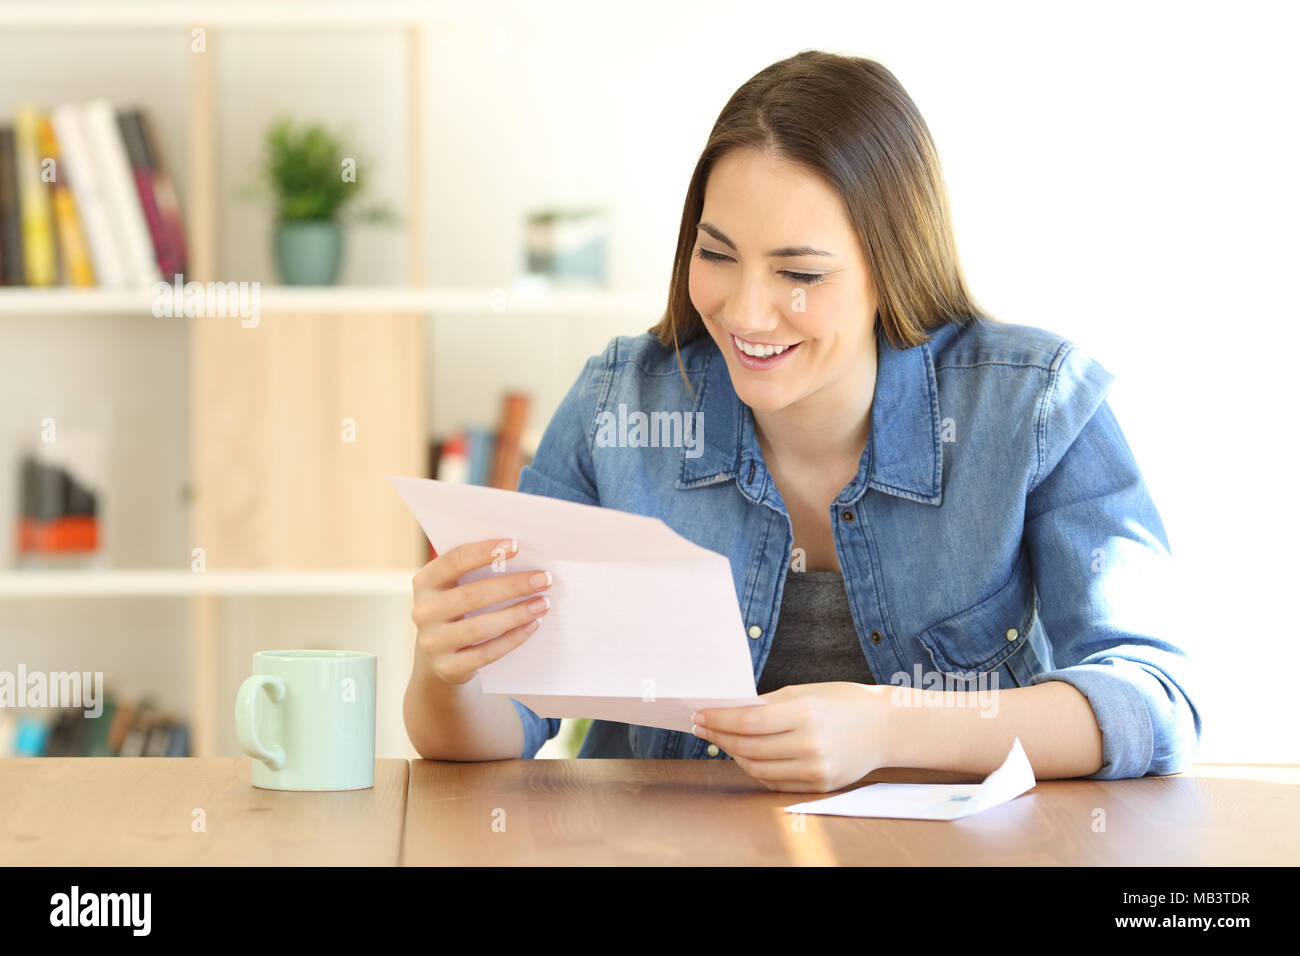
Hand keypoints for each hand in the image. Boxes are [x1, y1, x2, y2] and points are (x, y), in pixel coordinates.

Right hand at [411, 538, 552, 685]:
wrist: (439, 655)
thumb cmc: (458, 608)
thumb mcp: (456, 587)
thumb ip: (476, 570)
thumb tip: (518, 552)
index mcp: (425, 582)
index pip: (454, 561)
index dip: (484, 552)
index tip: (515, 546)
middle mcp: (424, 611)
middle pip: (473, 595)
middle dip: (513, 585)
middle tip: (544, 579)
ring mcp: (433, 642)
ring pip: (481, 627)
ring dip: (517, 614)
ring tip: (543, 603)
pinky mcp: (447, 667)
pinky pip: (486, 653)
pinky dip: (513, 639)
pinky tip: (532, 625)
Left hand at [692, 682, 894, 792]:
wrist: (887, 727)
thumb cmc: (844, 702)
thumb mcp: (805, 692)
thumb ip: (767, 703)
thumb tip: (727, 710)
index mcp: (805, 713)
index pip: (748, 720)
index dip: (718, 719)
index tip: (699, 714)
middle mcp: (810, 744)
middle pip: (748, 747)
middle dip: (718, 736)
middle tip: (702, 726)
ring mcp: (816, 769)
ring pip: (757, 768)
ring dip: (732, 754)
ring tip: (720, 740)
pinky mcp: (819, 785)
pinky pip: (774, 781)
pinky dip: (754, 769)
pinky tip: (744, 755)